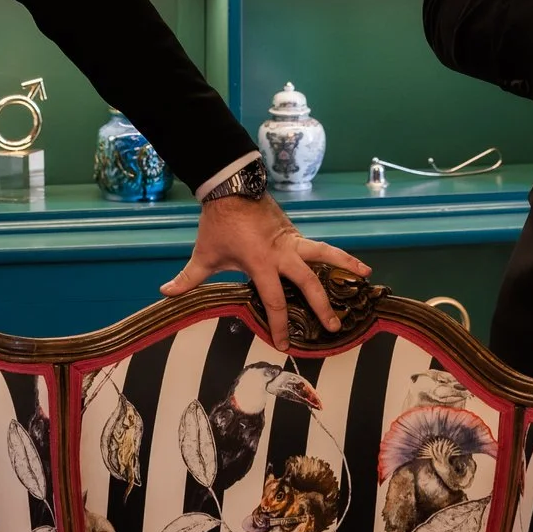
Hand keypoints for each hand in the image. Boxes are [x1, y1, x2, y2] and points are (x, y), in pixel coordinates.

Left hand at [161, 195, 371, 351]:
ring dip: (346, 264)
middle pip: (308, 283)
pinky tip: (350, 262)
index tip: (284, 344)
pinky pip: (318, 246)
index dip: (279, 325)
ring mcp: (292, 240)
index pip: (274, 301)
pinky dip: (335, 254)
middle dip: (322, 306)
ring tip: (367, 275)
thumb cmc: (218, 225)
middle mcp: (282, 253)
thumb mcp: (204, 255)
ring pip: (325, 254)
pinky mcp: (295, 232)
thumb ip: (188, 278)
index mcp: (260, 263)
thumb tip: (165, 293)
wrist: (231, 187)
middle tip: (334, 326)